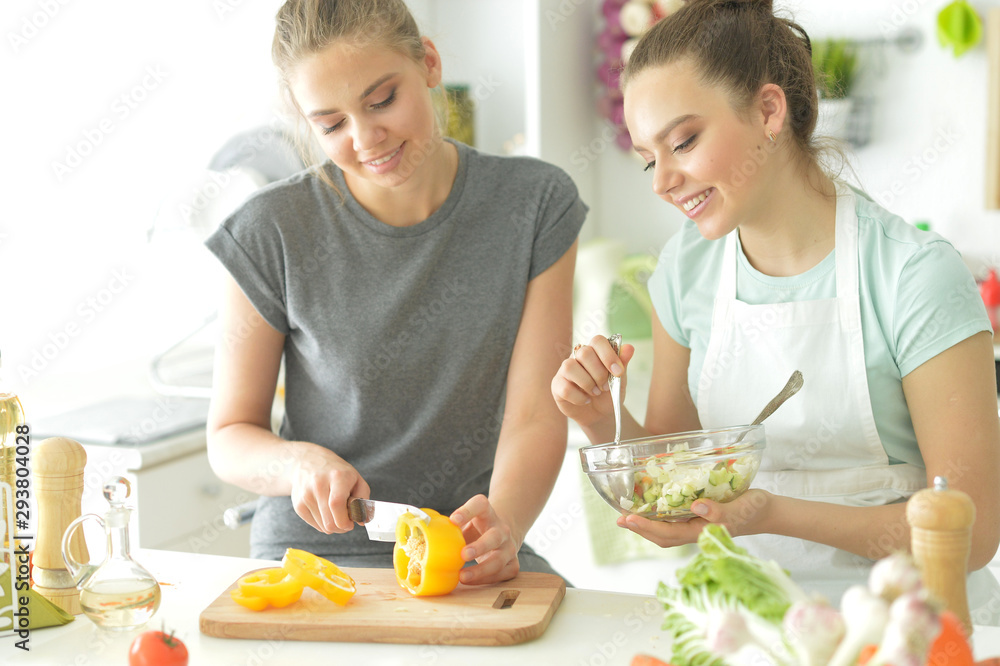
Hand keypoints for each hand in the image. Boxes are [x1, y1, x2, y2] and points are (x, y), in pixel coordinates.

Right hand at [288, 444, 370, 533]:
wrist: (307, 461)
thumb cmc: (336, 472)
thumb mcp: (356, 478)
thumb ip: (362, 500)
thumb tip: (361, 521)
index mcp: (336, 476)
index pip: (336, 504)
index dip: (345, 520)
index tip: (351, 523)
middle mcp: (318, 485)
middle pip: (329, 521)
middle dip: (341, 527)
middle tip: (346, 521)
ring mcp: (305, 495)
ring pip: (323, 526)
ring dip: (333, 526)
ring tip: (336, 513)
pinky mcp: (298, 505)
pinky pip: (314, 525)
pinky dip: (323, 523)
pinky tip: (325, 511)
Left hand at [449, 494, 519, 584]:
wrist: (501, 534)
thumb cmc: (476, 529)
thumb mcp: (465, 522)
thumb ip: (449, 528)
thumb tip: (420, 540)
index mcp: (487, 512)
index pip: (480, 505)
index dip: (467, 511)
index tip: (453, 520)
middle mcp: (501, 528)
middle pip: (494, 536)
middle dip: (480, 546)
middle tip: (463, 554)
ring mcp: (509, 547)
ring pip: (499, 559)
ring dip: (481, 570)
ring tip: (462, 576)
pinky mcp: (513, 563)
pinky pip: (503, 574)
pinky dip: (486, 580)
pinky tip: (472, 582)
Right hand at [551, 334, 634, 426]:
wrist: (600, 415)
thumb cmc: (609, 394)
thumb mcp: (620, 380)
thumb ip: (623, 363)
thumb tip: (629, 347)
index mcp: (594, 352)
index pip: (598, 340)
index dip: (608, 354)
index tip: (618, 372)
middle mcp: (577, 357)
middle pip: (584, 353)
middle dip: (599, 373)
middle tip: (606, 387)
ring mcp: (565, 370)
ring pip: (570, 367)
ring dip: (587, 383)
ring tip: (596, 393)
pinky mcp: (557, 385)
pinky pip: (565, 387)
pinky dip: (579, 397)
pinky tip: (586, 400)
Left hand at [616, 489, 772, 546]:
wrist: (765, 512)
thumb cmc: (753, 510)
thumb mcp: (739, 509)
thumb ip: (719, 511)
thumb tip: (696, 507)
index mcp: (701, 532)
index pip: (668, 534)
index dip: (647, 528)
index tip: (629, 519)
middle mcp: (695, 532)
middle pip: (662, 536)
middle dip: (640, 528)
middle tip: (620, 518)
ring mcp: (696, 527)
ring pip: (666, 531)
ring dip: (646, 525)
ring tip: (628, 516)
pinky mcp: (699, 518)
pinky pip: (674, 522)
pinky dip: (659, 517)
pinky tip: (651, 509)